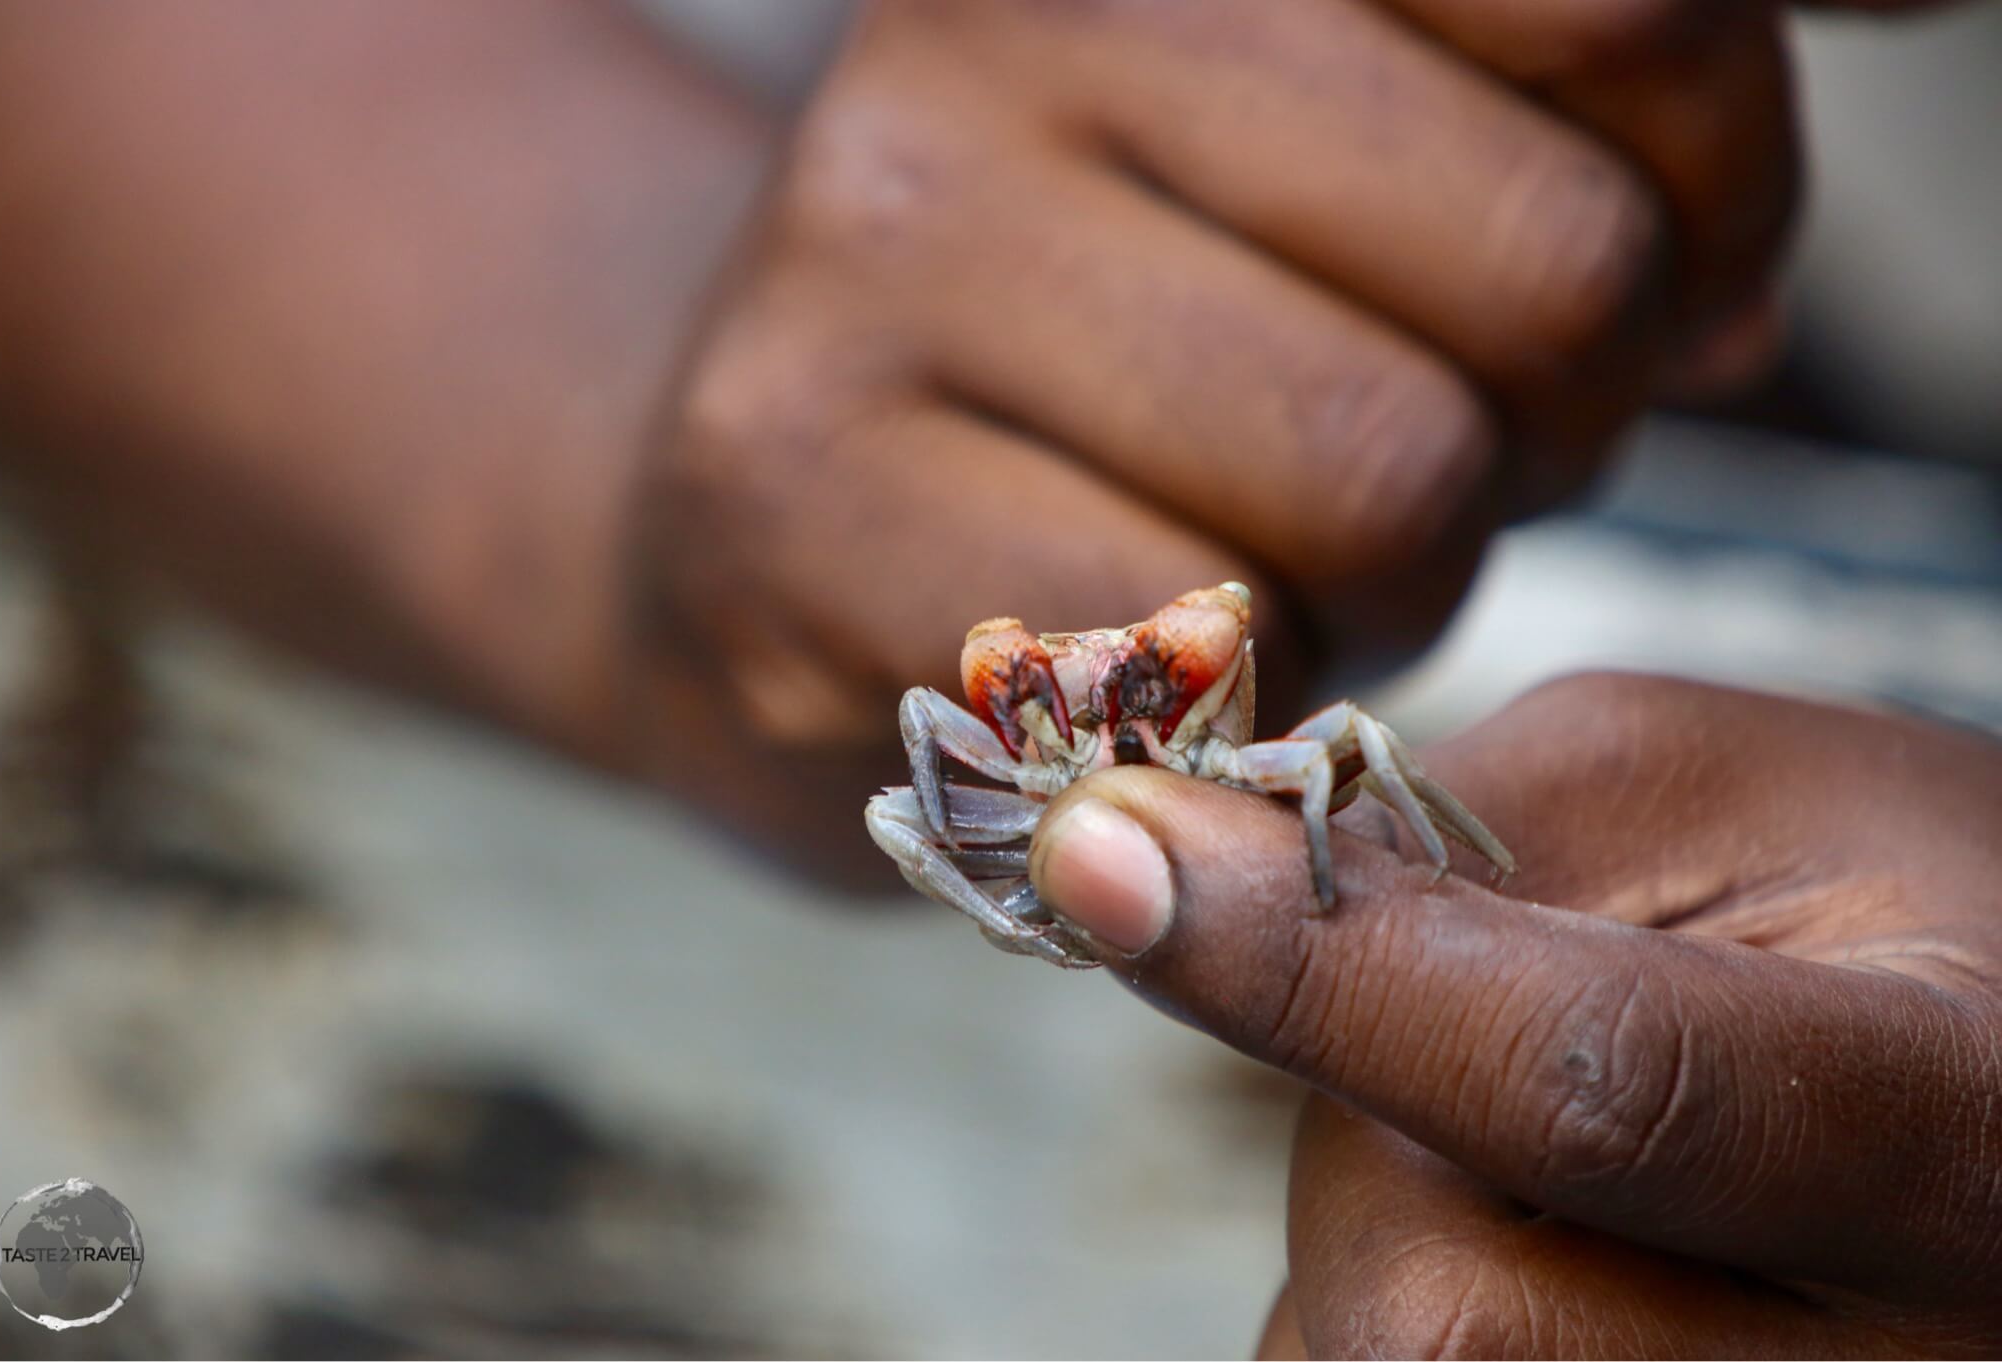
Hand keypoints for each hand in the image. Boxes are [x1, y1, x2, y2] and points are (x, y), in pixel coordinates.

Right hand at [632, 0, 1801, 869]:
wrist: (751, 511)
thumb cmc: (1105, 358)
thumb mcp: (1333, 188)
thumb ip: (1554, 153)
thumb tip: (1741, 303)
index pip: (1629, 16)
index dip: (1716, 196)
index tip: (1663, 291)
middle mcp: (1016, 26)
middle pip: (1547, 270)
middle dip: (1549, 432)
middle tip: (1429, 465)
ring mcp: (880, 248)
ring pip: (1387, 478)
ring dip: (1394, 584)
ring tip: (1277, 566)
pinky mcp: (797, 490)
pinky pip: (1190, 649)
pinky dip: (1226, 702)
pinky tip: (1152, 668)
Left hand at [1026, 674, 2001, 1355]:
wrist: (2000, 1077)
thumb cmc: (1886, 908)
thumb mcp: (1712, 791)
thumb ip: (1455, 831)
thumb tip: (1168, 880)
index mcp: (1955, 1120)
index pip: (1582, 1083)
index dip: (1311, 969)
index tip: (1099, 852)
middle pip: (1428, 1307)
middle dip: (1358, 1148)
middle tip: (1459, 1045)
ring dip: (1378, 1237)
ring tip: (1544, 1166)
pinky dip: (1399, 1309)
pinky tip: (1539, 1253)